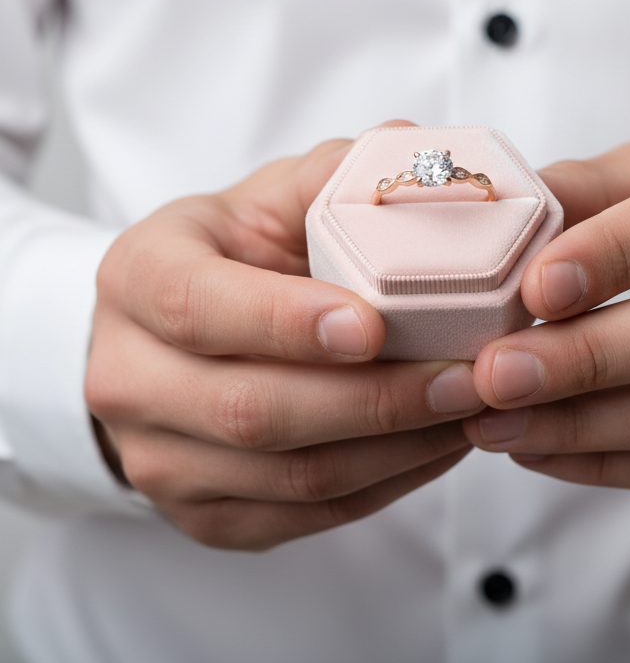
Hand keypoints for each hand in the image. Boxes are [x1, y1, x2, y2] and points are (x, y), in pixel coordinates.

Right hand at [86, 135, 481, 549]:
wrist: (171, 340)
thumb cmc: (232, 258)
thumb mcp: (265, 200)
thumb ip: (333, 175)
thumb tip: (418, 147)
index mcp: (139, 279)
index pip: (197, 305)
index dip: (284, 320)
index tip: (374, 326)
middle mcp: (128, 376)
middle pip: (252, 409)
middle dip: (374, 400)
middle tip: (465, 377)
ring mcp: (157, 457)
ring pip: (289, 476)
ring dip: (395, 449)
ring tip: (468, 411)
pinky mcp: (202, 511)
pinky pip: (304, 515)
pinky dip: (384, 484)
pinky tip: (436, 445)